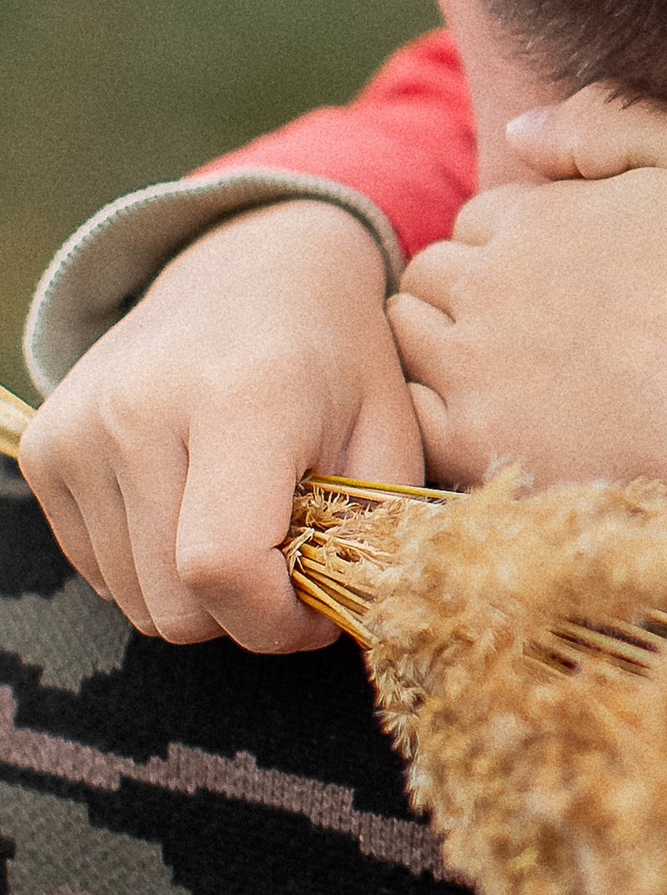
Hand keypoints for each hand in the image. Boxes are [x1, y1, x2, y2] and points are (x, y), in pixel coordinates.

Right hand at [19, 200, 419, 649]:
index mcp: (240, 397)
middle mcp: (139, 409)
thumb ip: (376, 537)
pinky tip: (194, 506)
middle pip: (175, 604)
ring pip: (134, 601)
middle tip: (292, 570)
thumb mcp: (393, 434)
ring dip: (198, 593)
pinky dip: (153, 567)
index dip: (276, 623)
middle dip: (245, 615)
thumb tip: (346, 622)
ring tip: (247, 525)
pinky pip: (99, 572)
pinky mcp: (45, 450)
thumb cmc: (337, 359)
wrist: (253, 271)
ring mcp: (78, 428)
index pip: (224, 568)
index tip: (318, 613)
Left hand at [389, 91, 666, 495]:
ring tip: (511, 360)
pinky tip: (489, 410)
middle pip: (436, 270)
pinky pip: (412, 413)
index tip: (574, 271)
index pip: (483, 215)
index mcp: (536, 217)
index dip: (524, 237)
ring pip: (411, 333)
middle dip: (474, 282)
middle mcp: (490, 286)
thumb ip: (612, 120)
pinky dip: (434, 404)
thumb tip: (519, 129)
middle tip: (540, 318)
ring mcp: (476, 370)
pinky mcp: (478, 445)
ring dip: (443, 335)